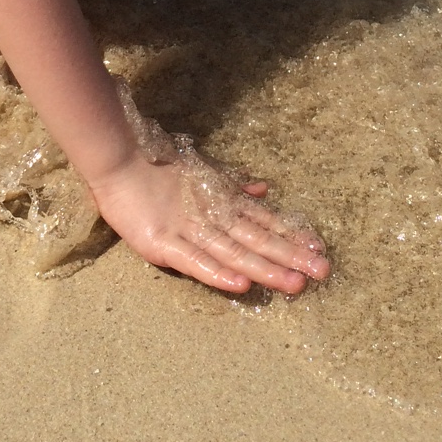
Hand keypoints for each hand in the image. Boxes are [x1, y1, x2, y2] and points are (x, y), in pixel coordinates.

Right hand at [89, 149, 329, 294]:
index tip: (318, 247)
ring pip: (234, 252)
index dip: (290, 234)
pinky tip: (240, 284)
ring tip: (295, 283)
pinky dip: (217, 272)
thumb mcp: (200, 173)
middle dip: (290, 256)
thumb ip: (229, 183)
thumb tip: (262, 189)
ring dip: (265, 268)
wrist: (118, 156)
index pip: (263, 221)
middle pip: (256, 238)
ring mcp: (188, 230)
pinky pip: (194, 261)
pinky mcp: (161, 243)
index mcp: (220, 201)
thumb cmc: (158, 165)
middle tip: (323, 271)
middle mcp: (211, 216)